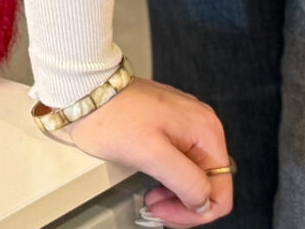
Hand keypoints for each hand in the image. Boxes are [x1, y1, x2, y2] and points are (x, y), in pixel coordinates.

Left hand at [57, 78, 231, 224]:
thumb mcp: (151, 154)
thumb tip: (204, 201)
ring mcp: (184, 126)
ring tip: (150, 195)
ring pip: (192, 177)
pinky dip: (167, 178)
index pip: (220, 191)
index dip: (194, 211)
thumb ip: (186, 181)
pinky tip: (150, 180)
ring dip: (174, 194)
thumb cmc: (111, 115)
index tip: (165, 212)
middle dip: (182, 203)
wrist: (84, 91)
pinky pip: (179, 164)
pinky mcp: (168, 128)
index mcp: (205, 131)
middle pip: (208, 185)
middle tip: (154, 206)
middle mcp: (201, 126)